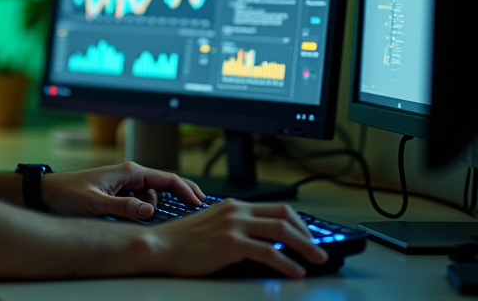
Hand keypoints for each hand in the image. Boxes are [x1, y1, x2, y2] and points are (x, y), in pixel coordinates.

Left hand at [39, 161, 202, 219]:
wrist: (49, 192)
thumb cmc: (68, 194)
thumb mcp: (96, 203)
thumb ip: (124, 207)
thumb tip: (148, 210)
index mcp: (129, 172)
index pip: (166, 178)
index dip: (186, 190)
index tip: (199, 202)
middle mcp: (129, 174)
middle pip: (164, 184)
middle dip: (180, 194)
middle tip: (196, 207)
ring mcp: (125, 182)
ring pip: (152, 194)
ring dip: (155, 206)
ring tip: (147, 219)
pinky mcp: (119, 190)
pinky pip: (140, 199)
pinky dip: (145, 208)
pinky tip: (140, 218)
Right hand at [149, 199, 328, 277]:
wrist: (160, 246)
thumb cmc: (182, 242)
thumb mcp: (212, 226)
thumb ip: (235, 228)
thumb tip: (260, 243)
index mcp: (233, 205)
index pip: (276, 208)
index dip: (297, 223)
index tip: (307, 237)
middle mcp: (236, 210)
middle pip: (284, 216)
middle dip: (307, 233)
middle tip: (318, 249)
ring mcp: (234, 225)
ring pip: (281, 231)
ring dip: (304, 247)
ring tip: (316, 260)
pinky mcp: (230, 243)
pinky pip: (268, 253)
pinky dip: (286, 263)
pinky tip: (294, 272)